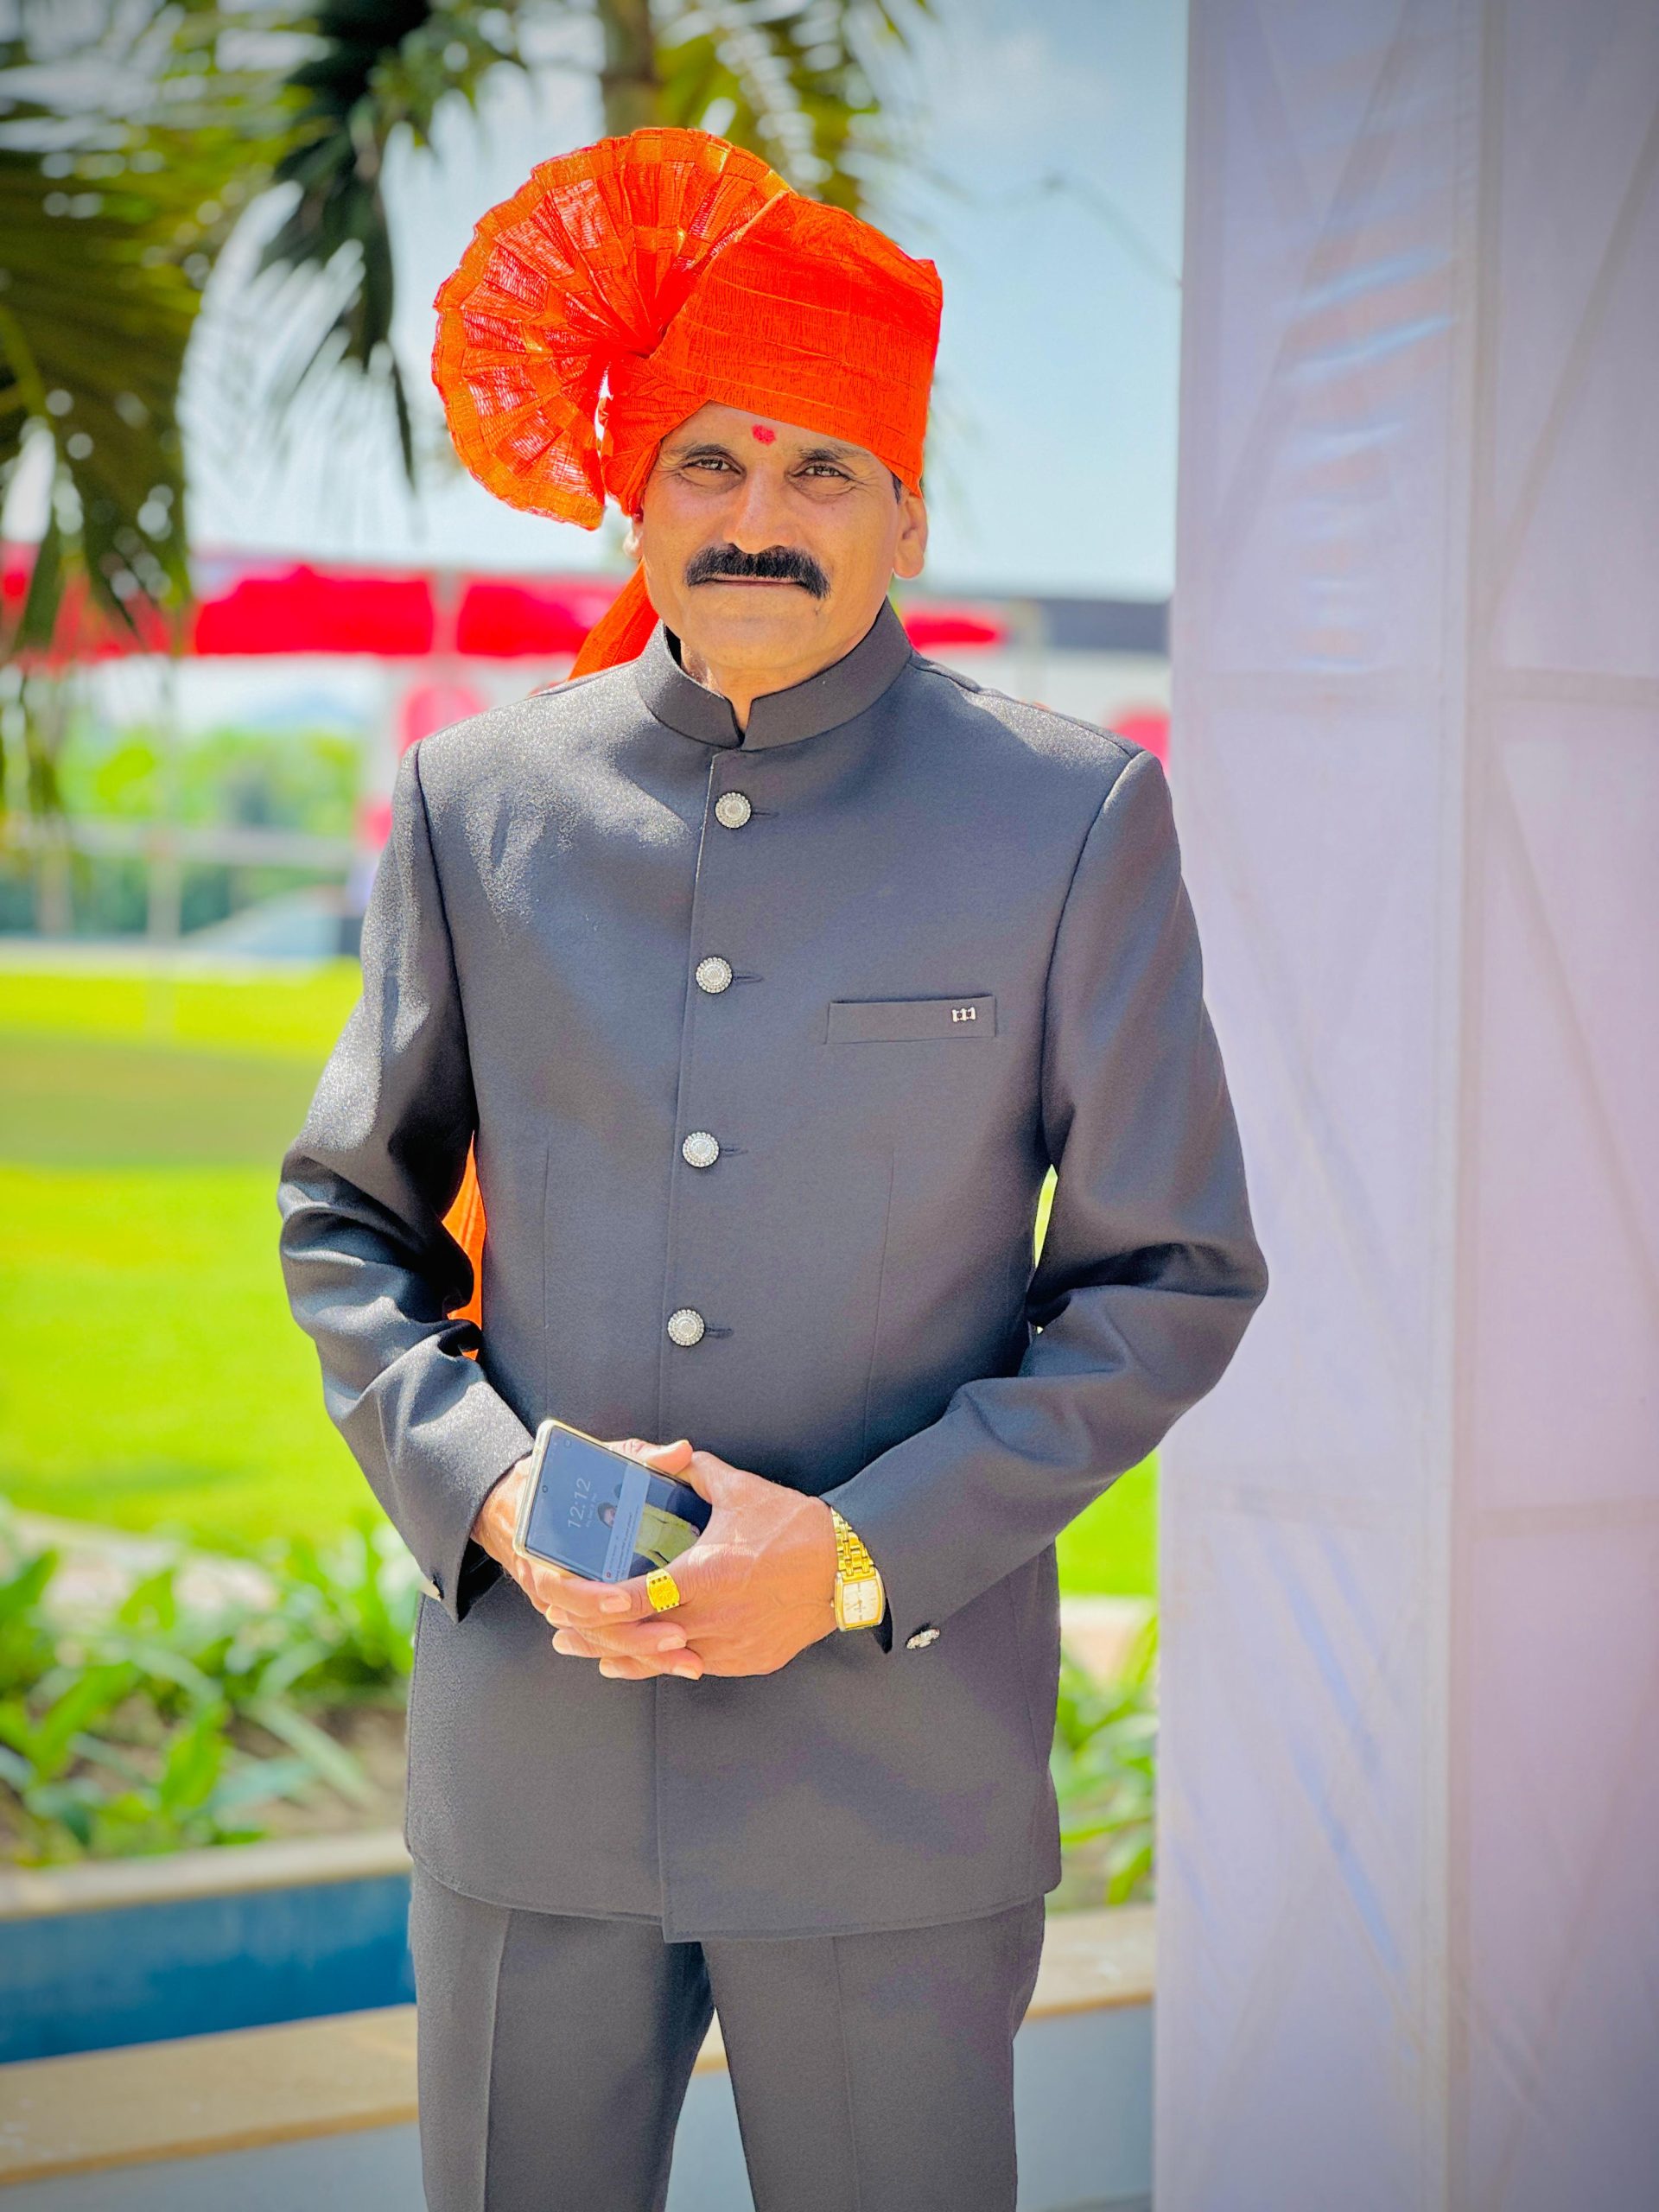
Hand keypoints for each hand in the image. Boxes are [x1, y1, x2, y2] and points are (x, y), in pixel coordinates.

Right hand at [469, 1440, 704, 1679]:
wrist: (516, 1505)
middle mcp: (554, 1585)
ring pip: (603, 1643)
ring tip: (687, 1660)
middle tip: (677, 1637)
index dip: (591, 1598)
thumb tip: (680, 1453)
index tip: (624, 1600)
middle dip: (634, 1639)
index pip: (560, 1587)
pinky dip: (640, 1655)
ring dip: (644, 1656)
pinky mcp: (585, 1616)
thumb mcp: (593, 1463)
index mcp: (545, 1552)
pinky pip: (611, 1643)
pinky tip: (675, 1661)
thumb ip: (637, 1459)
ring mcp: (568, 1606)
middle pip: (590, 1628)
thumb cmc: (557, 1483)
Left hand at [539, 1446, 839, 1681]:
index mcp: (705, 1573)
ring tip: (589, 1651)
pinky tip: (645, 1659)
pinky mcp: (749, 1660)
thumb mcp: (740, 1490)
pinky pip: (696, 1666)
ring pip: (663, 1661)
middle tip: (559, 1631)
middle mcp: (714, 1616)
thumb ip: (696, 1472)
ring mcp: (732, 1645)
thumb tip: (671, 1457)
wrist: (849, 1566)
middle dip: (592, 1636)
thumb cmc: (795, 1526)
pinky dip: (666, 1662)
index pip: (633, 1598)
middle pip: (637, 1638)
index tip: (564, 1599)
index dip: (591, 1604)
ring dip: (623, 1655)